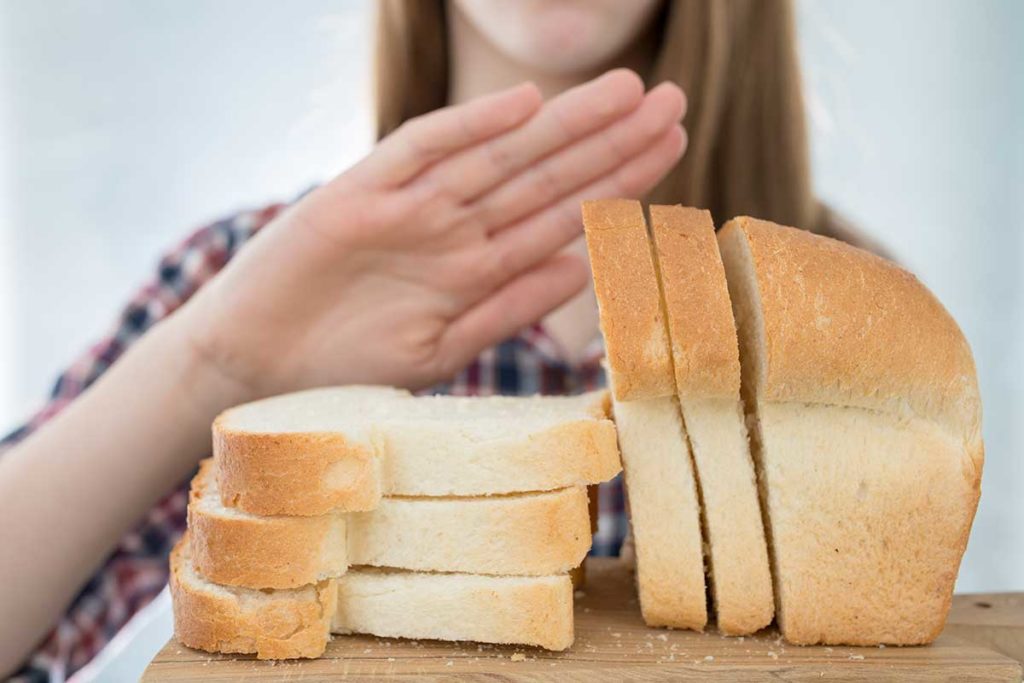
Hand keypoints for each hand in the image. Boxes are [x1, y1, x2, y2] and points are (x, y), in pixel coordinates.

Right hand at [176, 69, 686, 399]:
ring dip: (562, 127)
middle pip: (545, 175)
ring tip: (627, 95)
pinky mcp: (357, 195)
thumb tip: (580, 268)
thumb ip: (506, 308)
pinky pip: (420, 153)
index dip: (619, 181)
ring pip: (499, 156)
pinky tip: (522, 105)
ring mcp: (409, 207)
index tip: (673, 150)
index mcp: (477, 265)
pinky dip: (466, 129)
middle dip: (610, 141)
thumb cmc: (345, 367)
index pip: (563, 214)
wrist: (256, 368)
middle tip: (675, 101)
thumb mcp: (440, 348)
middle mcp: (453, 228)